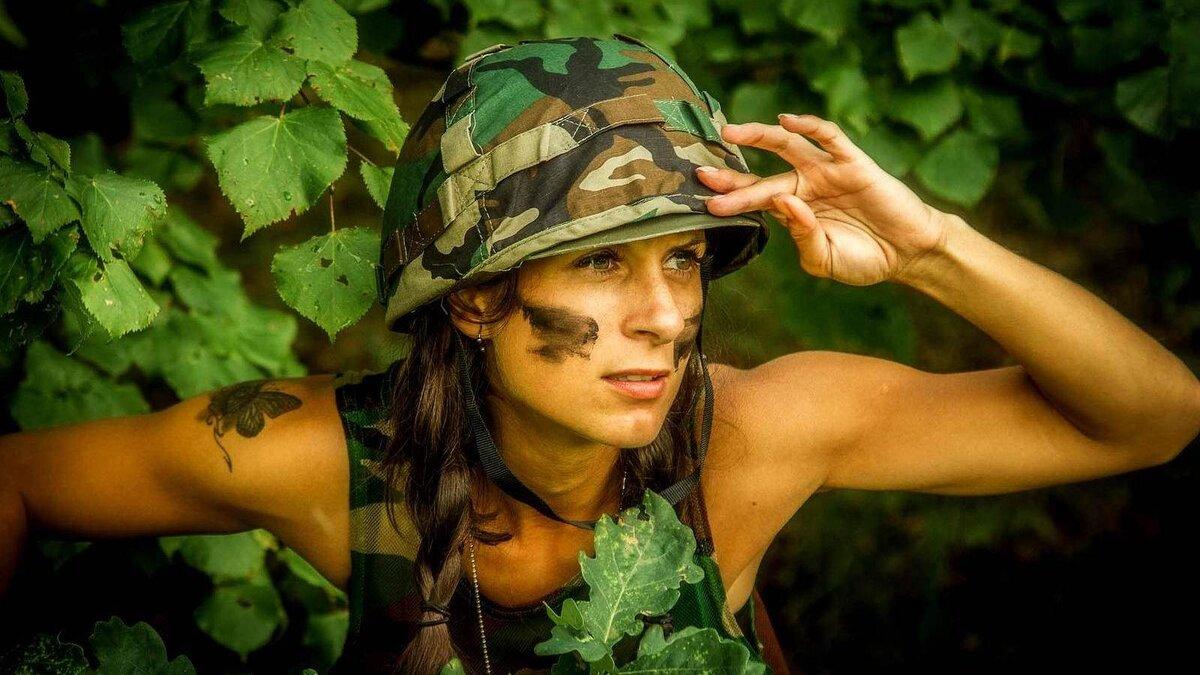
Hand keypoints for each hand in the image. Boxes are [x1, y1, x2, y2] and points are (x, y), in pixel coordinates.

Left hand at [700, 113, 950, 285]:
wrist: (907, 253)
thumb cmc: (865, 259)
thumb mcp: (825, 259)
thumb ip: (803, 236)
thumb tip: (783, 203)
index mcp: (794, 212)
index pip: (755, 202)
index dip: (731, 199)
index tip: (704, 201)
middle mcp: (805, 186)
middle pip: (761, 175)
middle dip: (732, 176)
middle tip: (702, 172)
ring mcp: (828, 171)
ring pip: (788, 146)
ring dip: (759, 136)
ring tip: (732, 131)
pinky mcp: (853, 162)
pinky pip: (829, 137)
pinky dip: (809, 126)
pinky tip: (787, 121)